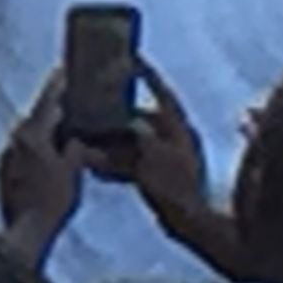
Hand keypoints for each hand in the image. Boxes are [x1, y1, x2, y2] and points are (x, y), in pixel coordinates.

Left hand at [0, 72, 83, 240]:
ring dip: (45, 133)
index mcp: (32, 133)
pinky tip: (49, 161)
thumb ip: (75, 149)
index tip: (64, 70)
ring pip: (29, 135)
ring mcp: (6, 154)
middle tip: (72, 104)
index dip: (58, 84)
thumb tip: (76, 138)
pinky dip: (36, 150)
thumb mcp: (73, 172)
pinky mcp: (2, 169)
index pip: (47, 100)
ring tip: (65, 136)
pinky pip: (22, 152)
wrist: (24, 229)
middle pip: (37, 116)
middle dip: (54, 110)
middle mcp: (15, 138)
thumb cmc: (51, 202)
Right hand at [104, 61, 207, 221]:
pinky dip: (115, 164)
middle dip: (115, 117)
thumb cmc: (178, 189)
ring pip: (134, 143)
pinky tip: (96, 168)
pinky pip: (134, 163)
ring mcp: (170, 158)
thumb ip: (127, 143)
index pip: (161, 91)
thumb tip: (112, 132)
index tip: (130, 57)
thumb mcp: (149, 160)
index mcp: (178, 127)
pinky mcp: (163, 178)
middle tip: (91, 110)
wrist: (195, 225)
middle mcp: (175, 138)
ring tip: (86, 142)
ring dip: (111, 143)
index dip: (145, 73)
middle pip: (140, 118)